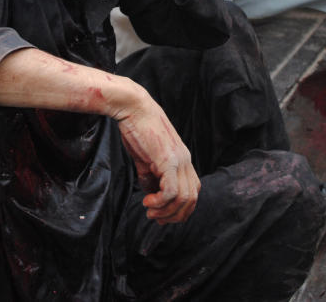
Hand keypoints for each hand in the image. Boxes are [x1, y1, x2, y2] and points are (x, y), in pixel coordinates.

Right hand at [114, 89, 199, 223]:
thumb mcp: (145, 157)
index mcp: (182, 158)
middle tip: (156, 218)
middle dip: (175, 215)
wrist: (133, 107)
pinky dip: (160, 202)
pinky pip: (171, 191)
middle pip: (192, 198)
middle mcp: (186, 160)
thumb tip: (150, 193)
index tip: (162, 214)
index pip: (193, 190)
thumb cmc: (136, 129)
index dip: (180, 208)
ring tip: (150, 210)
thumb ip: (150, 176)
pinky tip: (147, 201)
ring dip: (166, 211)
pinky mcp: (168, 160)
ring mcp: (179, 160)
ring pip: (183, 198)